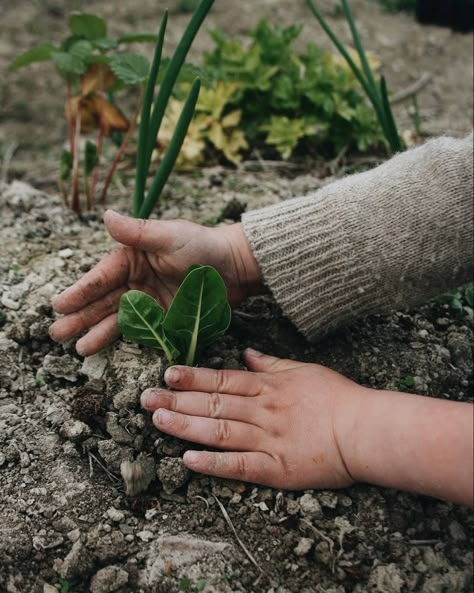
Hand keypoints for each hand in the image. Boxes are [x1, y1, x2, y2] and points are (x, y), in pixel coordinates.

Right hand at [50, 211, 261, 355]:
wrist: (236, 267)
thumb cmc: (203, 245)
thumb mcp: (169, 236)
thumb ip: (137, 232)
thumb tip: (106, 216)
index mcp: (132, 258)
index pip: (101, 277)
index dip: (80, 291)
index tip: (58, 305)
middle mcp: (135, 280)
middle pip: (102, 301)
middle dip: (80, 317)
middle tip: (57, 333)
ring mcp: (148, 301)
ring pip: (116, 318)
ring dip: (96, 331)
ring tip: (76, 348)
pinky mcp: (163, 318)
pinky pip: (138, 330)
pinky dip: (121, 339)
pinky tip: (104, 348)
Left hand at [141, 348, 473, 503]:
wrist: (364, 430)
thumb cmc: (336, 397)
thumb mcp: (304, 370)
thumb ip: (271, 364)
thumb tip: (246, 353)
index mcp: (268, 387)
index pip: (223, 379)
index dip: (193, 376)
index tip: (167, 372)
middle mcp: (262, 411)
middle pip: (213, 403)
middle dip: (177, 399)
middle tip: (146, 396)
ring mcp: (267, 440)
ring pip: (219, 430)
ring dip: (186, 425)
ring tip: (158, 419)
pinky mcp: (276, 470)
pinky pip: (240, 466)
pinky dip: (214, 464)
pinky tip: (189, 460)